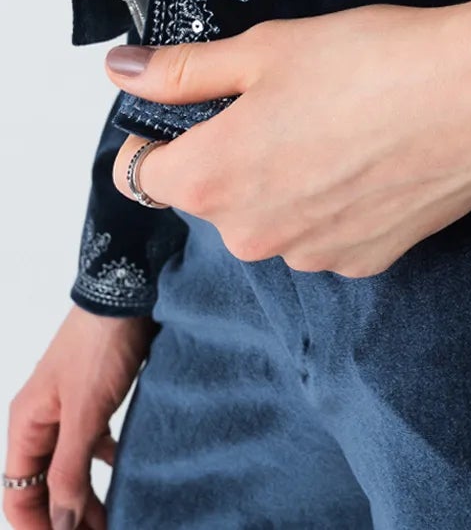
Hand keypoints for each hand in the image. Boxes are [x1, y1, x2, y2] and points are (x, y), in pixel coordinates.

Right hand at [5, 304, 152, 529]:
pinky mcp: (96, 396)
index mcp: (26, 425)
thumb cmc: (101, 345)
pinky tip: (127, 472)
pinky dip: (105, 463)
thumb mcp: (84, 414)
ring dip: (86, 495)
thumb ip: (70, 470)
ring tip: (116, 519)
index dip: (38, 528)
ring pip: (70, 466)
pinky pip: (93, 442)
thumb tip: (62, 525)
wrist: (130, 288)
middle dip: (66, 517)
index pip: (18, 495)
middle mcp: (41, 420)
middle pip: (43, 485)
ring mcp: (69, 407)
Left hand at [106, 0, 470, 275]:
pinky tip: (376, 154)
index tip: (204, 102)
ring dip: (290, 178)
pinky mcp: (363, 261)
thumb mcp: (265, 47)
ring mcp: (308, 256)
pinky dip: (339, 200)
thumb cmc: (373, 62)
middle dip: (238, 152)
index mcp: (210, 177)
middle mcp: (249, 234)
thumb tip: (123, 71)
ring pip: (274, 214)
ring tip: (344, 122)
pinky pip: (326, 231)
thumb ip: (184, 70)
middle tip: (293, 97)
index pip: (142, 171)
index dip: (165, 131)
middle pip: (214, 194)